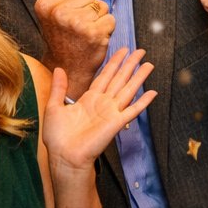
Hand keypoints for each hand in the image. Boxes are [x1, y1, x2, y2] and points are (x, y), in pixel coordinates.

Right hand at [33, 0, 114, 95]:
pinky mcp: (94, 33)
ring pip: (102, 5)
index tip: (70, 12)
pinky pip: (110, 19)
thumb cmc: (62, 38)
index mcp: (45, 4)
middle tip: (78, 25)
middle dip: (89, 6)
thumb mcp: (52, 13)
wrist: (66, 67)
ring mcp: (77, 23)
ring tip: (86, 31)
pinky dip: (107, 28)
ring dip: (98, 18)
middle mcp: (59, 12)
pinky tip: (95, 37)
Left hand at [41, 49, 156, 174]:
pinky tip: (153, 93)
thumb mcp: (54, 107)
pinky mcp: (116, 123)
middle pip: (120, 79)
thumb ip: (59, 88)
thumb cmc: (58, 137)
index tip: (122, 51)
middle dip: (130, 64)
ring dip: (139, 77)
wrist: (64, 157)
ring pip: (128, 90)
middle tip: (140, 51)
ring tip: (149, 65)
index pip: (105, 76)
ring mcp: (111, 112)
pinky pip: (132, 110)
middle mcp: (102, 103)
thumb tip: (58, 69)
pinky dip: (143, 102)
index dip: (114, 63)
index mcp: (89, 99)